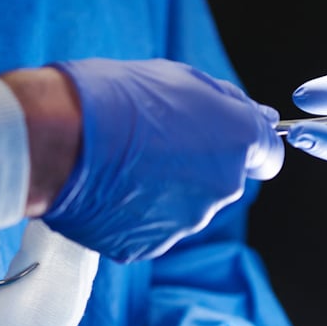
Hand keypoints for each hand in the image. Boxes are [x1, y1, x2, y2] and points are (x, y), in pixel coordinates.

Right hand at [43, 58, 282, 261]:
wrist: (58, 140)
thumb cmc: (114, 97)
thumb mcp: (180, 79)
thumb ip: (228, 105)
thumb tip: (264, 118)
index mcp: (236, 143)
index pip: (268, 156)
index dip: (246, 146)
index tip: (220, 138)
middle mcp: (221, 189)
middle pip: (220, 181)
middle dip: (195, 164)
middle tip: (150, 140)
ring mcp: (185, 223)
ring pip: (183, 206)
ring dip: (162, 189)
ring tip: (120, 163)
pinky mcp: (146, 247)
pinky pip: (147, 228)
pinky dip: (133, 211)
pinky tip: (107, 187)